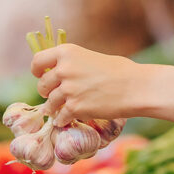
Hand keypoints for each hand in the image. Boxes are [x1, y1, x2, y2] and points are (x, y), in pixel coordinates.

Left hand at [30, 44, 173, 125]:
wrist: (136, 87)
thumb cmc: (121, 71)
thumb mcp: (91, 57)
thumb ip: (73, 64)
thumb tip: (59, 72)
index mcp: (67, 52)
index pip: (37, 61)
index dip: (38, 71)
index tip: (41, 76)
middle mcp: (64, 69)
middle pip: (43, 85)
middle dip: (48, 92)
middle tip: (59, 96)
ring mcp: (68, 90)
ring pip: (50, 104)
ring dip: (55, 108)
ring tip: (64, 110)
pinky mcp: (75, 108)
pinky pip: (60, 117)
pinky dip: (63, 120)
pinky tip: (69, 120)